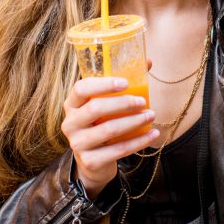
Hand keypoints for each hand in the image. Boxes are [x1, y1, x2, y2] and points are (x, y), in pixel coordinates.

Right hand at [60, 73, 156, 198]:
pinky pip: (118, 150)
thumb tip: (148, 62)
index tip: (126, 83)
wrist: (93, 162)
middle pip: (96, 108)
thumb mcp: (105, 105)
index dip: (103, 84)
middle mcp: (70, 123)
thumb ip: (122, 85)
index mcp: (72, 104)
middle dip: (123, 103)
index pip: (81, 88)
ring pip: (109, 130)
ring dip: (134, 122)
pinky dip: (139, 141)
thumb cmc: (101, 125)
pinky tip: (152, 134)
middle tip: (143, 101)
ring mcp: (78, 144)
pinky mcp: (90, 161)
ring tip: (151, 115)